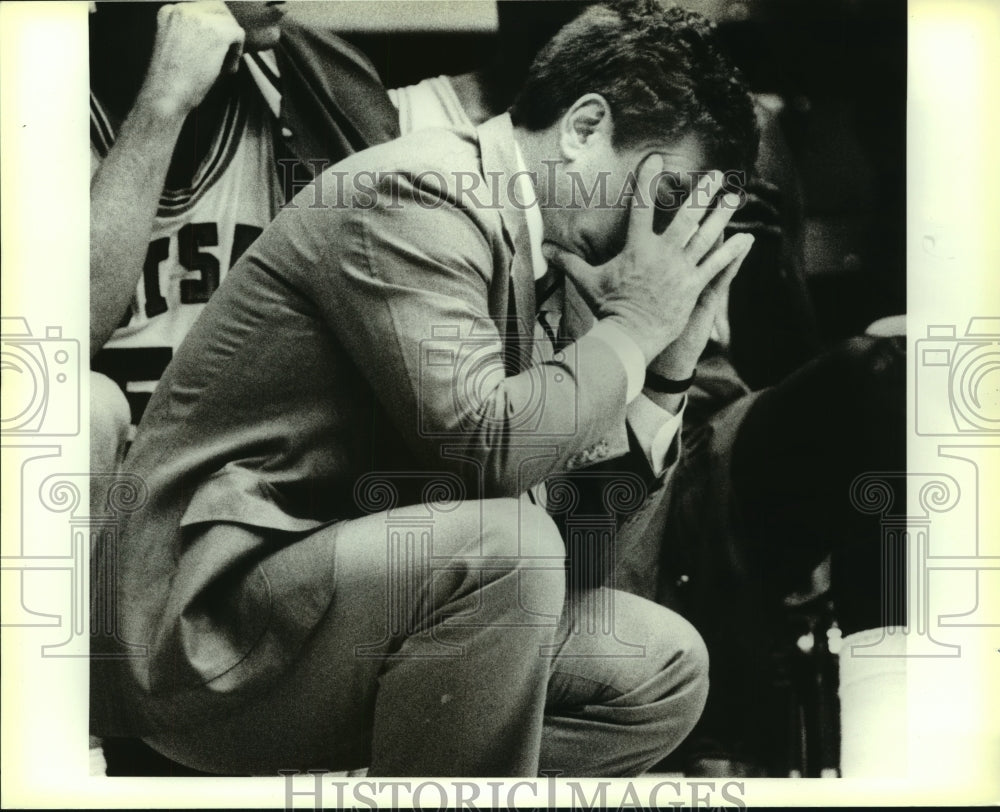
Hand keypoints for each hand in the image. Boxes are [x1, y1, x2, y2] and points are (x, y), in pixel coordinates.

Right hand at [137, 2, 245, 117]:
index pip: (202, 9)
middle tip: (226, 54)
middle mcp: (183, 9)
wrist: (166, 94)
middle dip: (225, 31)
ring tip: (223, 66)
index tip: (213, 48)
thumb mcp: (174, 45)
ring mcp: (200, 19)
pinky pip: (238, 35)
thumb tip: (219, 33)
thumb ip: (190, 33)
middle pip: (218, 9)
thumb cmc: (170, 80)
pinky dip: (236, 53)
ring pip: (229, 22)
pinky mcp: (217, 32)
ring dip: (231, 44)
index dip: (213, 27)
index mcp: (169, 11)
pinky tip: (227, 70)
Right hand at [544, 156, 752, 363]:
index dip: (648, 179)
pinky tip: (747, 238)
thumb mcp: (587, 281)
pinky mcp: (693, 286)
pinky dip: (732, 251)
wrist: (627, 336)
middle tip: (716, 174)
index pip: (641, 205)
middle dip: (701, 192)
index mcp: (636, 247)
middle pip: (685, 215)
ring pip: (706, 235)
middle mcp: (661, 253)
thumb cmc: (607, 308)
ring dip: (721, 215)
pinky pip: (717, 265)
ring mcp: (680, 269)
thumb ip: (569, 261)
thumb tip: (544, 250)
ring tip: (733, 197)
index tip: (657, 159)